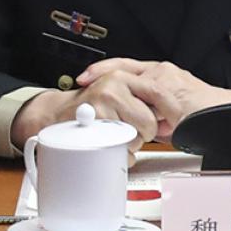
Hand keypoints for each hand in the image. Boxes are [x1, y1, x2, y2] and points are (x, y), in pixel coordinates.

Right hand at [10, 67, 170, 164]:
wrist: (57, 113)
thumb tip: (169, 112)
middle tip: (131, 131)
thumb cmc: (91, 107)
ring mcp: (103, 102)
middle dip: (144, 133)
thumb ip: (140, 97)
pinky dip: (118, 154)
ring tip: (114, 136)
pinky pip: (119, 149)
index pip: (157, 94)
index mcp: (123, 76)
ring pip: (135, 137)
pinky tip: (107, 144)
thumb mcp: (116, 92)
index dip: (168, 112)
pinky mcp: (94, 121)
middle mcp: (114, 85)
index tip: (173, 123)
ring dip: (130, 144)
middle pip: (149, 121)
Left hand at [78, 58, 230, 140]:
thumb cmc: (199, 115)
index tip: (85, 76)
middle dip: (103, 73)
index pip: (126, 67)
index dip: (104, 70)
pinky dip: (137, 100)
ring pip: (135, 81)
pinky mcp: (173, 88)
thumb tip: (128, 129)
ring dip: (119, 90)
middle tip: (85, 80)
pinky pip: (150, 92)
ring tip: (101, 96)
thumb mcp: (166, 115)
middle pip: (125, 68)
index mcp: (158, 75)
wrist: (225, 113)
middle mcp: (161, 72)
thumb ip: (149, 115)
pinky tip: (124, 104)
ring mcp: (167, 78)